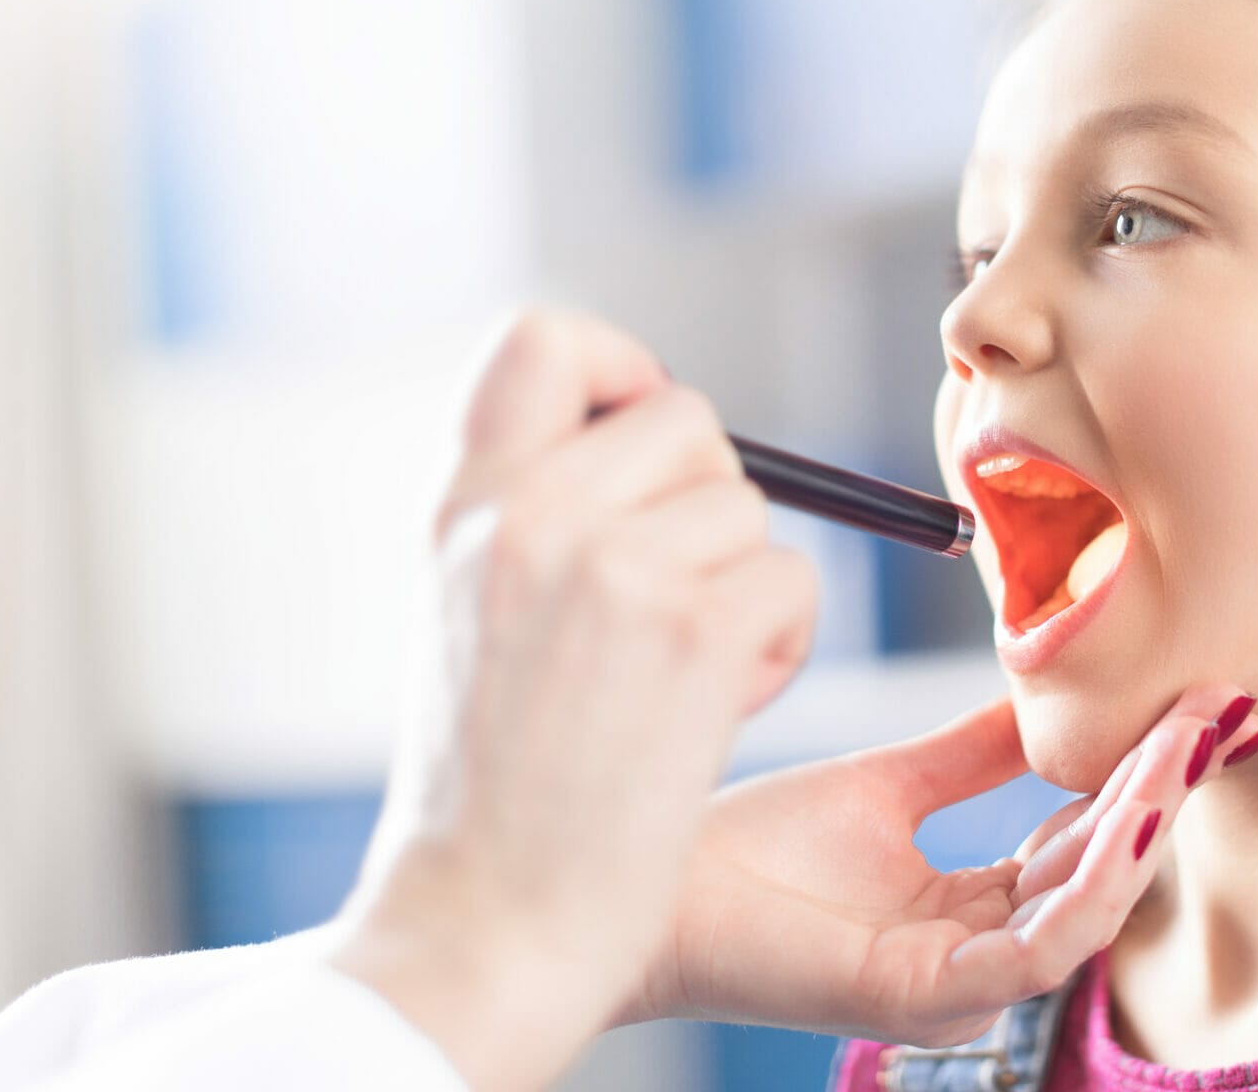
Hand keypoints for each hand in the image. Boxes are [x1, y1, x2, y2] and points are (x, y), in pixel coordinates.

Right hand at [325, 309, 819, 1091]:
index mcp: (467, 501)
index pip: (543, 335)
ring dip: (744, 591)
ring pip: (754, 512)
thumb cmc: (489, 784)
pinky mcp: (692, 634)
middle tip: (670, 604)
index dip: (619, 365)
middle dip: (709, 505)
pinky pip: (790, 584)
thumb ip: (542, 509)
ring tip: (676, 679)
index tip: (639, 437)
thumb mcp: (469, 604)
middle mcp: (533, 512)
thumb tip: (663, 431)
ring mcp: (614, 567)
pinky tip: (712, 711)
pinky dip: (775, 650)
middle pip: (691, 418)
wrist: (484, 920)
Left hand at [628, 682, 1257, 1046]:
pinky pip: (1031, 953)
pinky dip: (1089, 887)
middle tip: (1216, 711)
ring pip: (1083, 914)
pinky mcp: (916, 998)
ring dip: (1142, 827)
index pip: (1082, 846)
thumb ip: (971, 756)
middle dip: (1162, 792)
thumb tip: (1046, 698)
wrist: (649, 884)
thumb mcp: (885, 785)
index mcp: (966, 913)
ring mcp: (949, 988)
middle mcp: (971, 959)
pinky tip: (1124, 814)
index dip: (1143, 777)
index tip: (1193, 704)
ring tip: (1182, 746)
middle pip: (1099, 878)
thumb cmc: (749, 849)